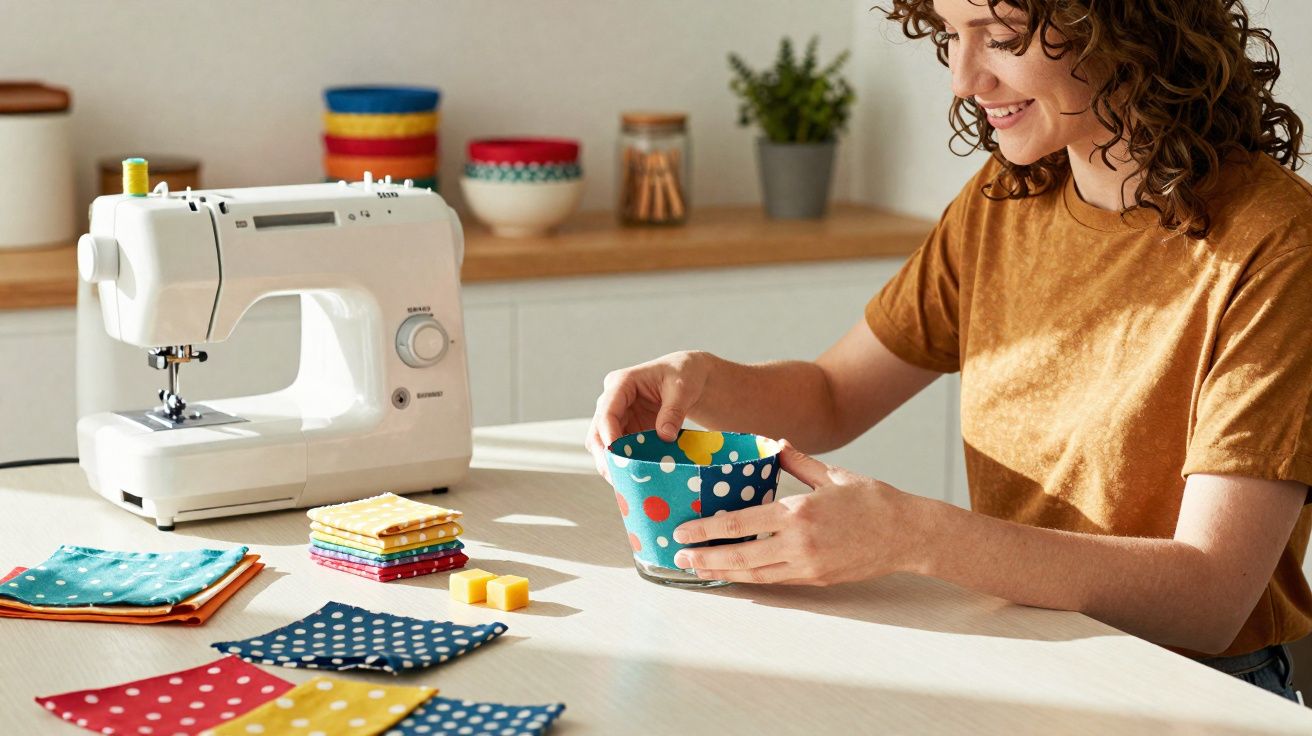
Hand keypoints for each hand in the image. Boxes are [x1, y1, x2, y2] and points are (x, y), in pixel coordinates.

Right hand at [585, 351, 712, 478]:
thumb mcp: (682, 388)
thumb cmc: (683, 375)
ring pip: (604, 445)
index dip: (608, 433)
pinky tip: (634, 479)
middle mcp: (613, 400)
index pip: (607, 410)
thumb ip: (673, 411)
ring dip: (613, 464)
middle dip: (605, 455)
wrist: (688, 377)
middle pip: (598, 431)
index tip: (615, 453)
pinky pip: (620, 451)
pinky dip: (625, 464)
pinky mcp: (626, 431)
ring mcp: (618, 417)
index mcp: (621, 383)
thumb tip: (665, 436)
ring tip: (625, 484)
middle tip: (616, 477)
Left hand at [670, 442, 917, 584]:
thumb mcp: (833, 474)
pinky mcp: (817, 579)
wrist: (909, 534)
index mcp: (798, 512)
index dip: (707, 530)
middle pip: (740, 555)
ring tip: (696, 571)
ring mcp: (808, 565)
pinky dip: (750, 578)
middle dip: (704, 558)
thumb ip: (798, 461)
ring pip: (754, 574)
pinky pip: (775, 580)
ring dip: (722, 573)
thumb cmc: (874, 500)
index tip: (683, 531)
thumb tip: (774, 444)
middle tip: (677, 558)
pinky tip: (733, 575)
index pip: (741, 523)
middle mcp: (799, 543)